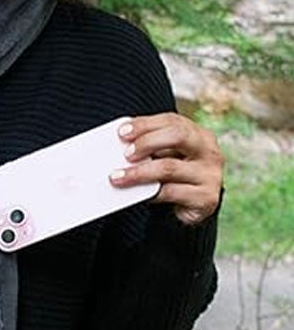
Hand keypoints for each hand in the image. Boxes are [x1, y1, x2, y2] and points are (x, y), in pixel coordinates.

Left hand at [109, 113, 223, 225]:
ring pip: (169, 168)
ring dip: (139, 172)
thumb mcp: (164, 156)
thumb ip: (150, 146)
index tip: (122, 133)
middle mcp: (209, 151)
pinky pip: (171, 192)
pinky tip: (139, 195)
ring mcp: (210, 175)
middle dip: (147, 142)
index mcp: (198, 134)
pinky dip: (151, 193)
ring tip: (118, 177)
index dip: (145, 124)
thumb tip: (119, 143)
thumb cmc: (174, 175)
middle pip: (177, 136)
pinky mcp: (207, 198)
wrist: (193, 209)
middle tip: (126, 154)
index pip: (171, 121)